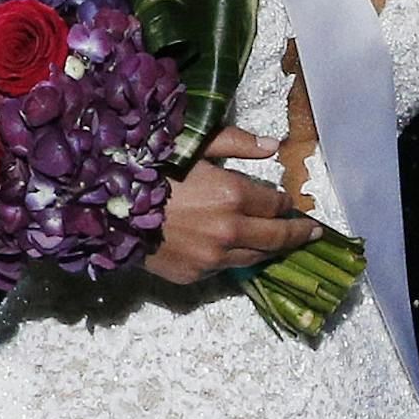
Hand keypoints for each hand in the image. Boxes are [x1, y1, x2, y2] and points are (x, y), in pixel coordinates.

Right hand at [142, 126, 322, 285]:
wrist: (104, 207)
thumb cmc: (149, 168)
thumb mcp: (194, 144)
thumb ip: (237, 143)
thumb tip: (274, 146)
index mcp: (233, 195)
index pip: (276, 203)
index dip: (285, 201)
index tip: (291, 202)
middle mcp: (229, 231)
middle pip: (277, 237)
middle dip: (299, 234)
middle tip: (314, 233)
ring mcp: (212, 258)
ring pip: (255, 258)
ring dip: (272, 250)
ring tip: (285, 245)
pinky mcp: (194, 275)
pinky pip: (224, 268)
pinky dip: (234, 258)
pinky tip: (238, 251)